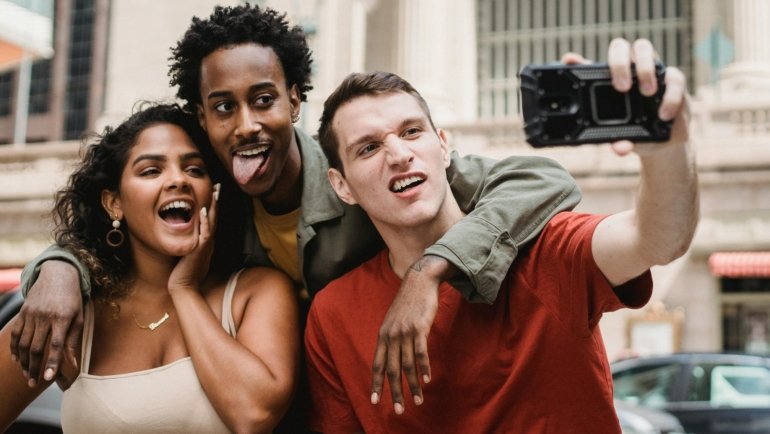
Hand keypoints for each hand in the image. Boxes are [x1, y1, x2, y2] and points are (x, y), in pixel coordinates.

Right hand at [10, 260, 82, 386]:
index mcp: (62, 318)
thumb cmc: (72, 300)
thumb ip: (74, 340)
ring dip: (24, 362)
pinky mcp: (22, 313)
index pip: (56, 345)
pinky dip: (14, 349)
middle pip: (36, 348)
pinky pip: (15, 334)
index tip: (48, 378)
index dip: (51, 363)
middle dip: (34, 368)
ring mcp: (31, 314)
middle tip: (34, 383)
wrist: (58, 275)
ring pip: (23, 344)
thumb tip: (73, 364)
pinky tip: (17, 360)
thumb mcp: (79, 317)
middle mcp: (44, 317)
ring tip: (27, 375)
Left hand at [168, 183, 218, 291]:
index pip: (211, 220)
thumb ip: (192, 246)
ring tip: (215, 193)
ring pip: (212, 223)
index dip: (213, 206)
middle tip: (218, 186)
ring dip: (214, 207)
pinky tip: (205, 211)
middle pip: (214, 218)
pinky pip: (205, 233)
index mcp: (206, 242)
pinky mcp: (200, 250)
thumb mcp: (190, 256)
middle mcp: (208, 242)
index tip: (213, 192)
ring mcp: (206, 246)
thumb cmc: (186, 274)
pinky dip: (205, 222)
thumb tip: (189, 238)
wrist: (185, 288)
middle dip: (216, 201)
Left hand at [370, 255, 455, 413]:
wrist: (419, 280)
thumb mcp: (393, 320)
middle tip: (399, 411)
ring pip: (407, 365)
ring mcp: (404, 332)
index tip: (375, 402)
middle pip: (391, 370)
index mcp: (383, 335)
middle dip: (395, 393)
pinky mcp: (419, 328)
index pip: (377, 365)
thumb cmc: (408, 302)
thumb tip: (391, 357)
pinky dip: (423, 368)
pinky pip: (420, 353)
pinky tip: (426, 380)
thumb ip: (390, 338)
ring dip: (412, 386)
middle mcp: (391, 336)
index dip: (376, 384)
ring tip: (418, 401)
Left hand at [562, 38, 688, 155]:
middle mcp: (631, 69)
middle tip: (622, 88)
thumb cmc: (636, 132)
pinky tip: (664, 115)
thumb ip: (618, 138)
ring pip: (646, 50)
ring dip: (645, 70)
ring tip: (647, 93)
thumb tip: (618, 147)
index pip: (597, 61)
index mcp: (614, 79)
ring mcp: (652, 72)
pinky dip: (670, 96)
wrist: (664, 141)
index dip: (582, 60)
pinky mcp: (674, 81)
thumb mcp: (624, 136)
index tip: (571, 62)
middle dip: (620, 63)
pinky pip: (675, 77)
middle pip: (620, 46)